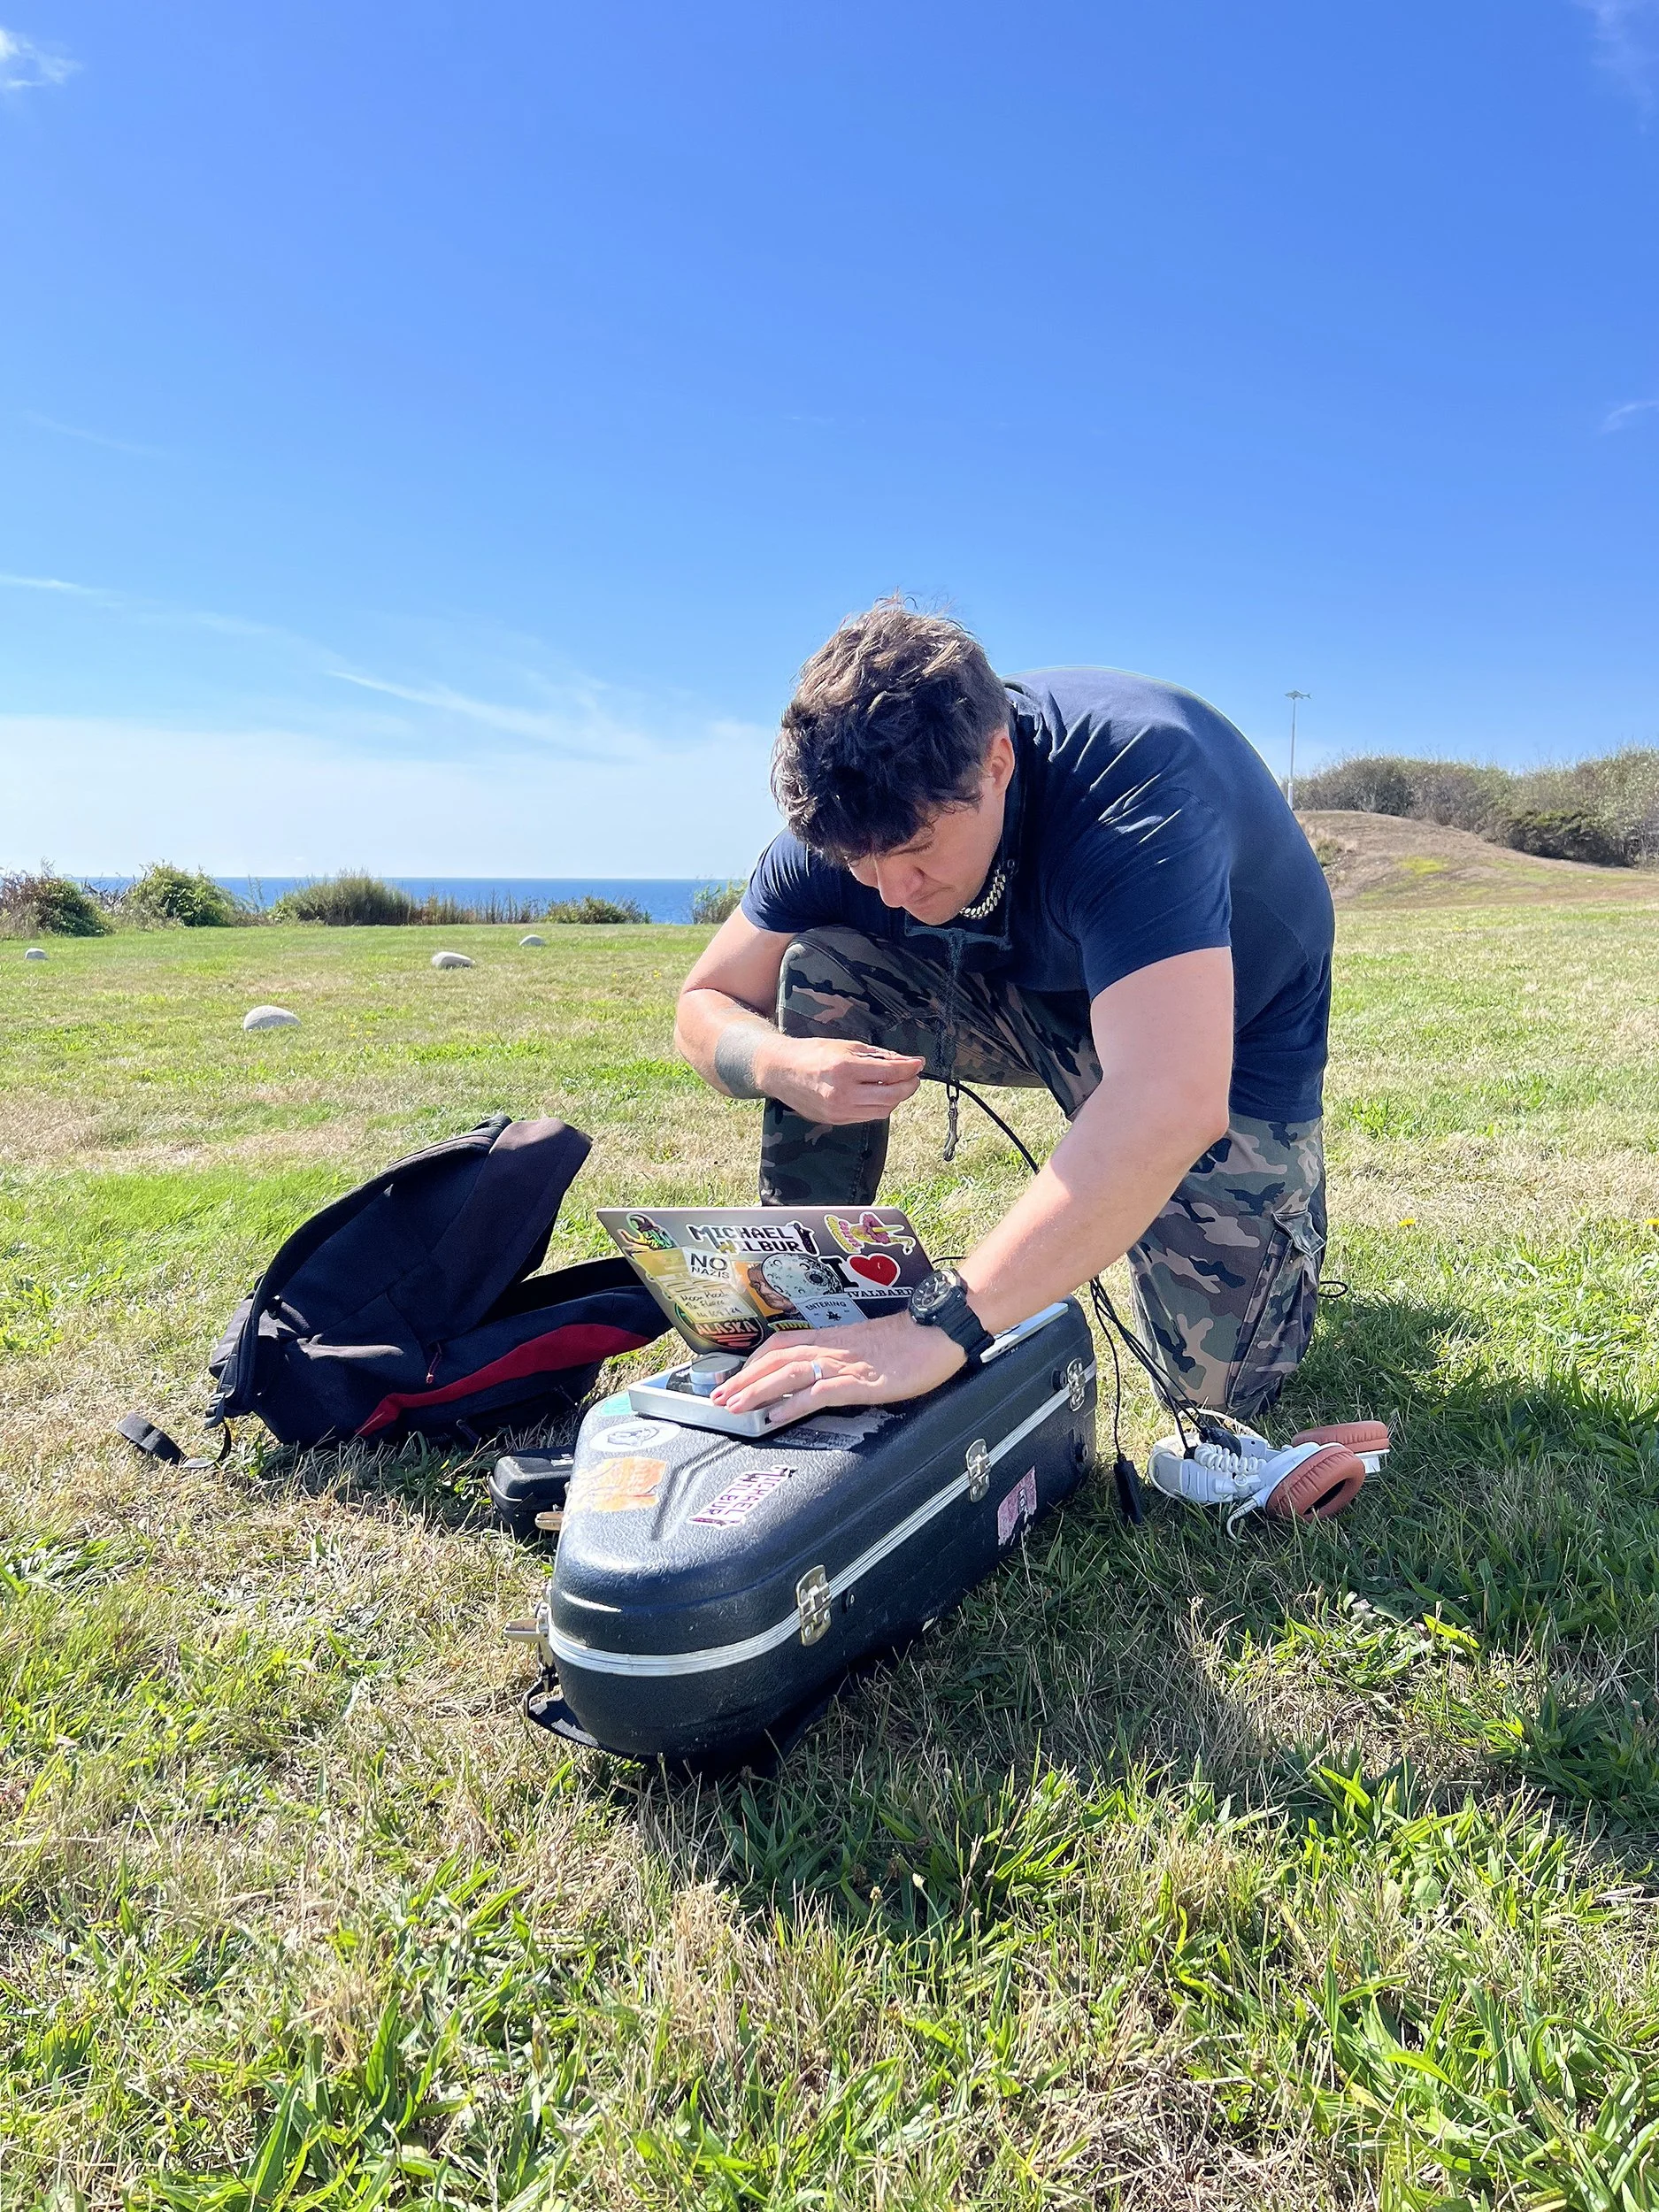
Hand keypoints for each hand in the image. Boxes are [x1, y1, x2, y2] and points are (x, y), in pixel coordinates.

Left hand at [711, 1313, 963, 1418]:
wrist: (937, 1331)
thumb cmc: (909, 1341)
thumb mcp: (868, 1346)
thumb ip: (844, 1356)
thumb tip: (823, 1374)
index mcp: (831, 1339)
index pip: (780, 1346)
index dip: (753, 1363)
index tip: (732, 1379)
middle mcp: (831, 1348)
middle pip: (776, 1361)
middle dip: (743, 1380)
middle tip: (718, 1400)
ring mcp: (844, 1365)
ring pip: (789, 1374)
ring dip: (757, 1392)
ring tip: (735, 1409)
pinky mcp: (860, 1382)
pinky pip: (819, 1393)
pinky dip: (793, 1405)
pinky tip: (776, 1417)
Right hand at [760, 1037, 926, 1125]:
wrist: (781, 1071)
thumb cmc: (812, 1053)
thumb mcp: (846, 1046)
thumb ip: (877, 1056)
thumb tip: (905, 1062)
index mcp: (845, 1068)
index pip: (890, 1072)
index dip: (910, 1068)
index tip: (919, 1063)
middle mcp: (842, 1093)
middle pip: (891, 1095)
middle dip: (909, 1086)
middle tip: (914, 1077)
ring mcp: (839, 1110)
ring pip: (883, 1110)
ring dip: (896, 1098)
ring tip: (898, 1085)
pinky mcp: (836, 1120)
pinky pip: (868, 1116)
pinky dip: (880, 1106)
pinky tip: (880, 1094)